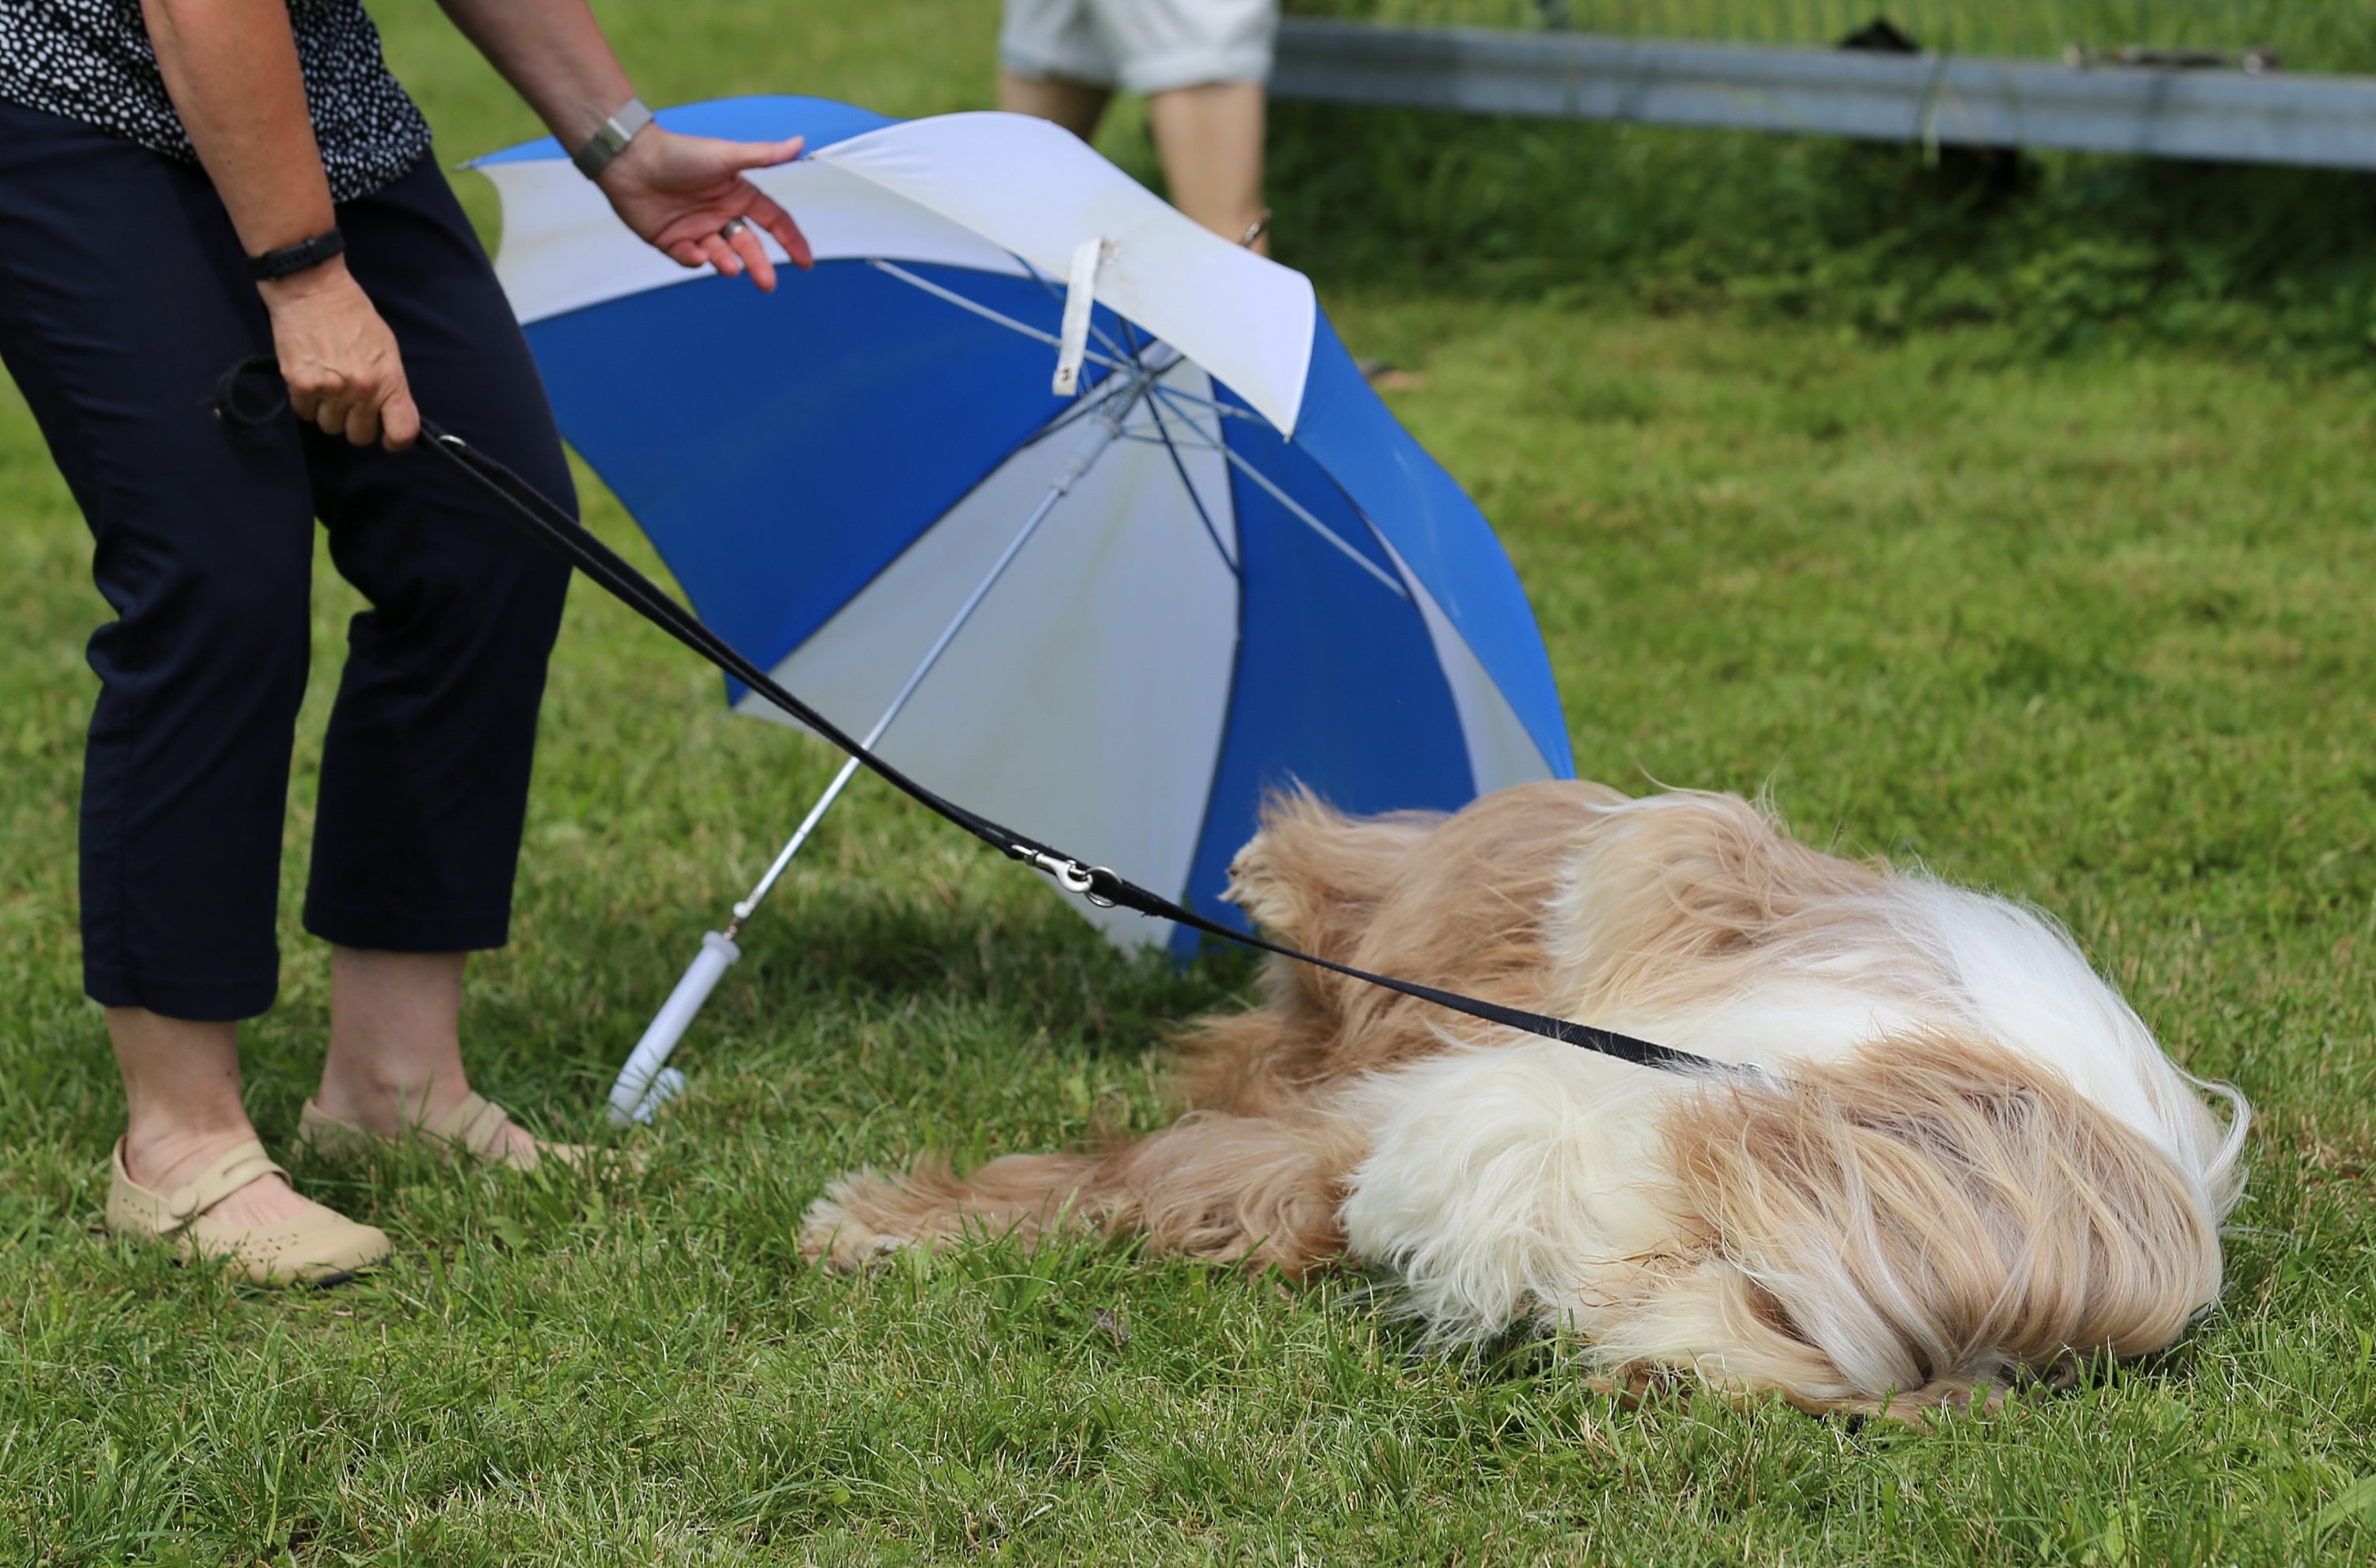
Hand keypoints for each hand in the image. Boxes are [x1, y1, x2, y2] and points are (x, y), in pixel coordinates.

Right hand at [259, 259, 419, 449]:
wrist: (313, 291)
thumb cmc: (354, 318)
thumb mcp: (387, 349)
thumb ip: (390, 385)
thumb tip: (390, 415)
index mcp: (389, 380)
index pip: (402, 431)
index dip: (395, 441)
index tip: (387, 437)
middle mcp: (362, 390)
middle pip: (360, 436)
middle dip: (356, 423)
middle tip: (351, 402)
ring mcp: (330, 390)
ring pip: (330, 427)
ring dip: (329, 413)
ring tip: (329, 386)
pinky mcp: (300, 385)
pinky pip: (305, 414)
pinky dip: (307, 403)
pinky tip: (312, 381)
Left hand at [596, 128, 813, 290]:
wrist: (631, 160)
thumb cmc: (679, 153)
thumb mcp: (726, 156)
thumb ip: (764, 156)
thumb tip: (800, 144)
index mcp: (737, 195)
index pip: (773, 221)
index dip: (791, 240)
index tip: (806, 263)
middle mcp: (720, 214)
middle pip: (749, 246)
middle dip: (760, 265)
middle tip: (768, 284)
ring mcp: (696, 229)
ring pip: (720, 255)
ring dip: (728, 263)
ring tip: (731, 267)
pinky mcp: (671, 241)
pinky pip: (688, 258)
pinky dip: (694, 260)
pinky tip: (696, 254)